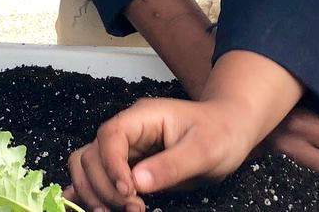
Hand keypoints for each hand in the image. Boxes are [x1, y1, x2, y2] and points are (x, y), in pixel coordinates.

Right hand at [65, 98, 253, 211]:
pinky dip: (90, 189)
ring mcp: (126, 146)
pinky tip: (94, 207)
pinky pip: (99, 173)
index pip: (110, 136)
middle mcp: (128, 130)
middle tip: (133, 210)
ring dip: (93, 190)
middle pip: (93, 153)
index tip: (129, 193)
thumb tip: (137, 184)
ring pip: (88, 163)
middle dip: (105, 185)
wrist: (230, 128)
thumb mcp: (203, 150)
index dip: (111, 165)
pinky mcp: (128, 163)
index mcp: (143, 117)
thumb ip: (170, 166)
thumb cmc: (220, 133)